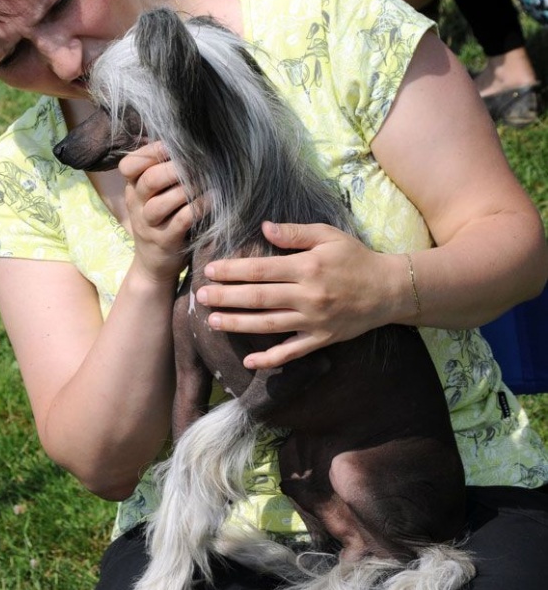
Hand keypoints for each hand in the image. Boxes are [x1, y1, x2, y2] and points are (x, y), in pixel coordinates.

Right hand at [119, 141, 196, 283]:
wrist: (153, 266)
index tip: (174, 145)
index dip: (151, 152)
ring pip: (162, 202)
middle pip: (149, 180)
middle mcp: (137, 205)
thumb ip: (162, 172)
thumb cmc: (162, 222)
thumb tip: (187, 139)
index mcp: (133, 189)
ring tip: (209, 180)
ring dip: (188, 188)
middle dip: (175, 168)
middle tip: (199, 162)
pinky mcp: (165, 242)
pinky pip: (181, 220)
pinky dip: (199, 207)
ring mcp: (149, 225)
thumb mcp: (153, 197)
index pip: (129, 165)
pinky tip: (214, 198)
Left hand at [196, 221, 393, 368]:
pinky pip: (292, 353)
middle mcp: (308, 296)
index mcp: (307, 268)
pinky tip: (249, 361)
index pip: (261, 270)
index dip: (232, 271)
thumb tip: (263, 228)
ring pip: (269, 325)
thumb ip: (295, 233)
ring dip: (238, 324)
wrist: (388, 290)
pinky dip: (270, 359)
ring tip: (212, 321)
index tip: (210, 271)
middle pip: (258, 298)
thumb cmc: (355, 258)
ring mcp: (314, 322)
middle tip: (199, 297)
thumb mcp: (328, 235)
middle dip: (226, 297)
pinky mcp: (321, 340)